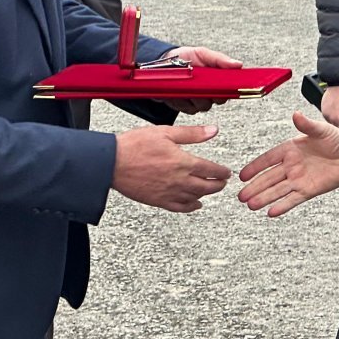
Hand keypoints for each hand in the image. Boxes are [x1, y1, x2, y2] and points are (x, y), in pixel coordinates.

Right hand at [111, 124, 230, 212]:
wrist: (112, 162)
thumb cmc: (135, 145)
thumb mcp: (165, 132)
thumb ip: (192, 133)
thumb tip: (212, 131)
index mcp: (183, 162)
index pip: (211, 170)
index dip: (221, 171)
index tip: (226, 172)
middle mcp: (179, 180)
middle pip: (207, 187)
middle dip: (218, 185)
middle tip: (223, 182)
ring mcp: (169, 193)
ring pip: (195, 198)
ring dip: (206, 195)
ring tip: (211, 190)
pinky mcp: (158, 201)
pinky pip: (180, 208)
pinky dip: (191, 207)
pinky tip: (195, 205)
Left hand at [161, 46, 241, 113]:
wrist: (161, 65)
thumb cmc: (184, 58)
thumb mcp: (201, 53)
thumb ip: (219, 59)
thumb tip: (238, 64)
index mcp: (217, 78)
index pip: (230, 88)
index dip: (230, 88)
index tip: (227, 85)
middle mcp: (210, 91)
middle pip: (219, 100)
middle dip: (211, 93)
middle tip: (202, 83)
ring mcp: (198, 100)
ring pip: (204, 106)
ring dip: (196, 97)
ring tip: (187, 85)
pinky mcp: (187, 107)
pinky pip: (190, 109)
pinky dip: (184, 101)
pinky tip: (179, 91)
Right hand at [238, 112, 338, 216]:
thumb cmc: (338, 140)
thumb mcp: (322, 129)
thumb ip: (307, 125)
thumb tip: (296, 114)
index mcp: (290, 149)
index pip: (268, 159)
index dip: (255, 167)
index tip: (242, 175)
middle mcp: (291, 166)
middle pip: (269, 178)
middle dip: (255, 187)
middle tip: (241, 196)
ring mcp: (299, 179)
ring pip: (278, 190)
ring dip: (264, 198)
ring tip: (250, 205)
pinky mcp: (309, 190)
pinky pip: (293, 199)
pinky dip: (283, 205)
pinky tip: (271, 212)